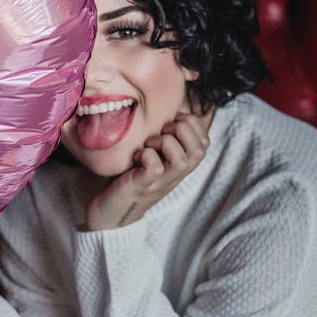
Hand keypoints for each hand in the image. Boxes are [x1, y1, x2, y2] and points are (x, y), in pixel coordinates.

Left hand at [85, 112, 209, 230]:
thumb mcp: (153, 152)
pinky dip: (146, 155)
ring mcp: (162, 182)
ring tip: (148, 145)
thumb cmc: (131, 174)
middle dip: (179, 129)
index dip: (191, 123)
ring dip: (164, 142)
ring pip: (182, 160)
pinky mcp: (143, 186)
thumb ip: (166, 134)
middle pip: (199, 149)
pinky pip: (155, 167)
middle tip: (159, 133)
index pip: (205, 141)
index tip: (169, 122)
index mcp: (182, 164)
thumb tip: (173, 106)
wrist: (111, 210)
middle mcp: (176, 175)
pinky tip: (136, 157)